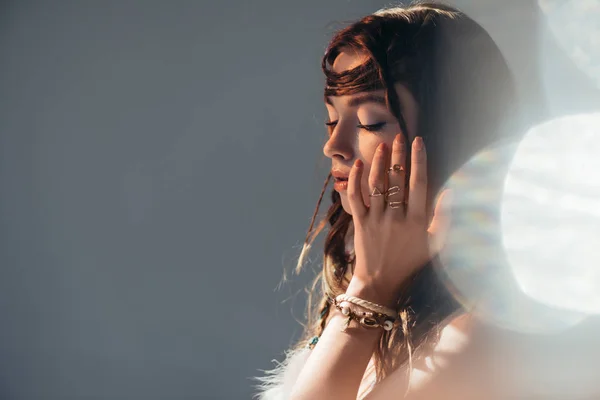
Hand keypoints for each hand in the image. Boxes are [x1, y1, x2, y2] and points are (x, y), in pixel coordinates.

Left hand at [345, 134, 451, 305]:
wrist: (380, 281)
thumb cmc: (410, 262)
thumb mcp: (434, 245)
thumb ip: (444, 219)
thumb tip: (451, 192)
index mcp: (417, 221)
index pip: (419, 184)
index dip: (419, 161)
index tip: (419, 142)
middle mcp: (396, 217)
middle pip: (397, 179)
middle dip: (399, 155)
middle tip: (400, 136)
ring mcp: (376, 219)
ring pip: (377, 184)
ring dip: (379, 162)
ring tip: (382, 145)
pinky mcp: (360, 222)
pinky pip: (356, 197)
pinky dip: (355, 180)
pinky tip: (358, 164)